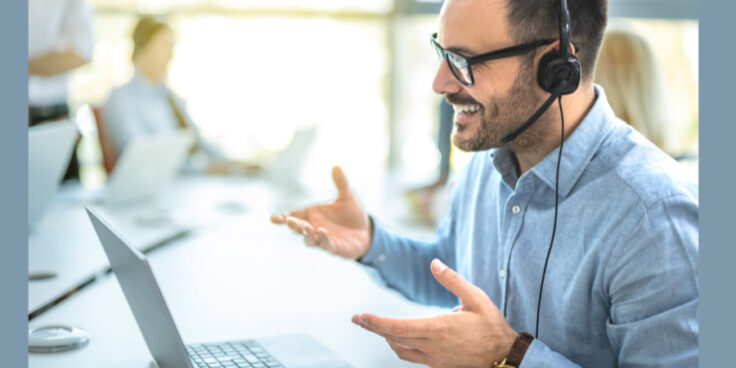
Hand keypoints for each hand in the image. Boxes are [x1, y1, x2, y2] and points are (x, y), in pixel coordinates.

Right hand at [270, 166, 371, 259]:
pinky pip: (325, 245)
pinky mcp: (333, 247)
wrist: (366, 231)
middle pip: (298, 228)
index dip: (283, 218)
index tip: (274, 219)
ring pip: (309, 239)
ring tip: (308, 227)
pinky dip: (323, 240)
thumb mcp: (347, 197)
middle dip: (293, 225)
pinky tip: (323, 232)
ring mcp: (322, 238)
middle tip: (289, 221)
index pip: (294, 215)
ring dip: (307, 234)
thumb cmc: (352, 214)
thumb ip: (341, 183)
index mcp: (312, 214)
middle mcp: (314, 227)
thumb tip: (336, 166)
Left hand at [352, 259, 516, 367]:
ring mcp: (434, 358)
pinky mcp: (438, 364)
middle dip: (373, 328)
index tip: (360, 316)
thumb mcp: (475, 298)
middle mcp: (432, 346)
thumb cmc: (491, 325)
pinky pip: (412, 355)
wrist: (505, 356)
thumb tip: (434, 263)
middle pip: (393, 339)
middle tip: (357, 319)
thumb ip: (452, 280)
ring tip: (376, 325)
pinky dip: (400, 345)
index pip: (398, 327)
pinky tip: (399, 337)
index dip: (376, 323)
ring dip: (386, 338)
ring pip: (400, 350)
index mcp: (438, 329)